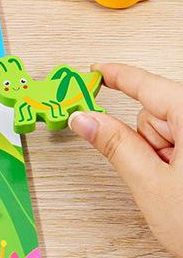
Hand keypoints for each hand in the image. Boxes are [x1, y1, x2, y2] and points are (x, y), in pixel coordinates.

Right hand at [70, 63, 181, 257]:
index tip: (94, 71)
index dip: (115, 76)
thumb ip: (115, 145)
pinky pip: (181, 145)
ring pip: (167, 133)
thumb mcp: (152, 185)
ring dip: (162, 157)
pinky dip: (175, 163)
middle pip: (155, 114)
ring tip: (175, 187)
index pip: (145, 83)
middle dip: (145, 141)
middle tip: (153, 173)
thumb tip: (85, 119)